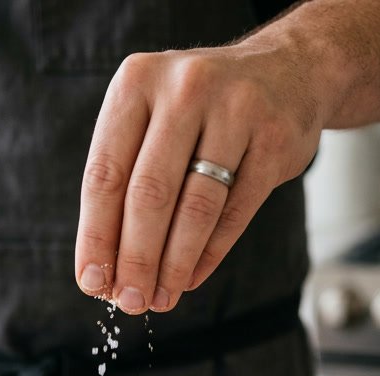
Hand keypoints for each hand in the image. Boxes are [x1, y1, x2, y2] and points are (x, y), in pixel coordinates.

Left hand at [75, 40, 324, 314]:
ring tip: (160, 298)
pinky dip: (209, 253)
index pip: (105, 173)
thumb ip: (125, 181)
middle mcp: (184, 88)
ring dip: (173, 264)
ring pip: (195, 207)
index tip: (92, 281)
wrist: (287, 70)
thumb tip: (104, 271)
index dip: (96, 235)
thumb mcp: (152, 120)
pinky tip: (190, 277)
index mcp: (137, 82)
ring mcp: (235, 110)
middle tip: (130, 302)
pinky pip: (235, 211)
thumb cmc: (198, 110)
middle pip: (149, 193)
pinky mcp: (274, 140)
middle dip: (136, 258)